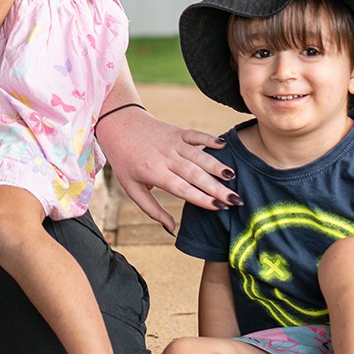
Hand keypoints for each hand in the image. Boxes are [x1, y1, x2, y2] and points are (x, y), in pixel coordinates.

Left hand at [96, 105, 238, 232]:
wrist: (118, 124)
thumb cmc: (124, 160)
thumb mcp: (131, 188)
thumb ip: (151, 209)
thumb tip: (171, 228)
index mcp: (154, 172)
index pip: (182, 188)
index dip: (201, 198)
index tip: (219, 208)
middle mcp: (165, 157)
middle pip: (195, 174)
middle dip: (217, 188)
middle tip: (236, 199)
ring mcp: (173, 143)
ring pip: (198, 155)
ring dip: (217, 166)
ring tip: (233, 177)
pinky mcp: (177, 131)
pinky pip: (195, 135)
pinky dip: (209, 139)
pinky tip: (224, 146)